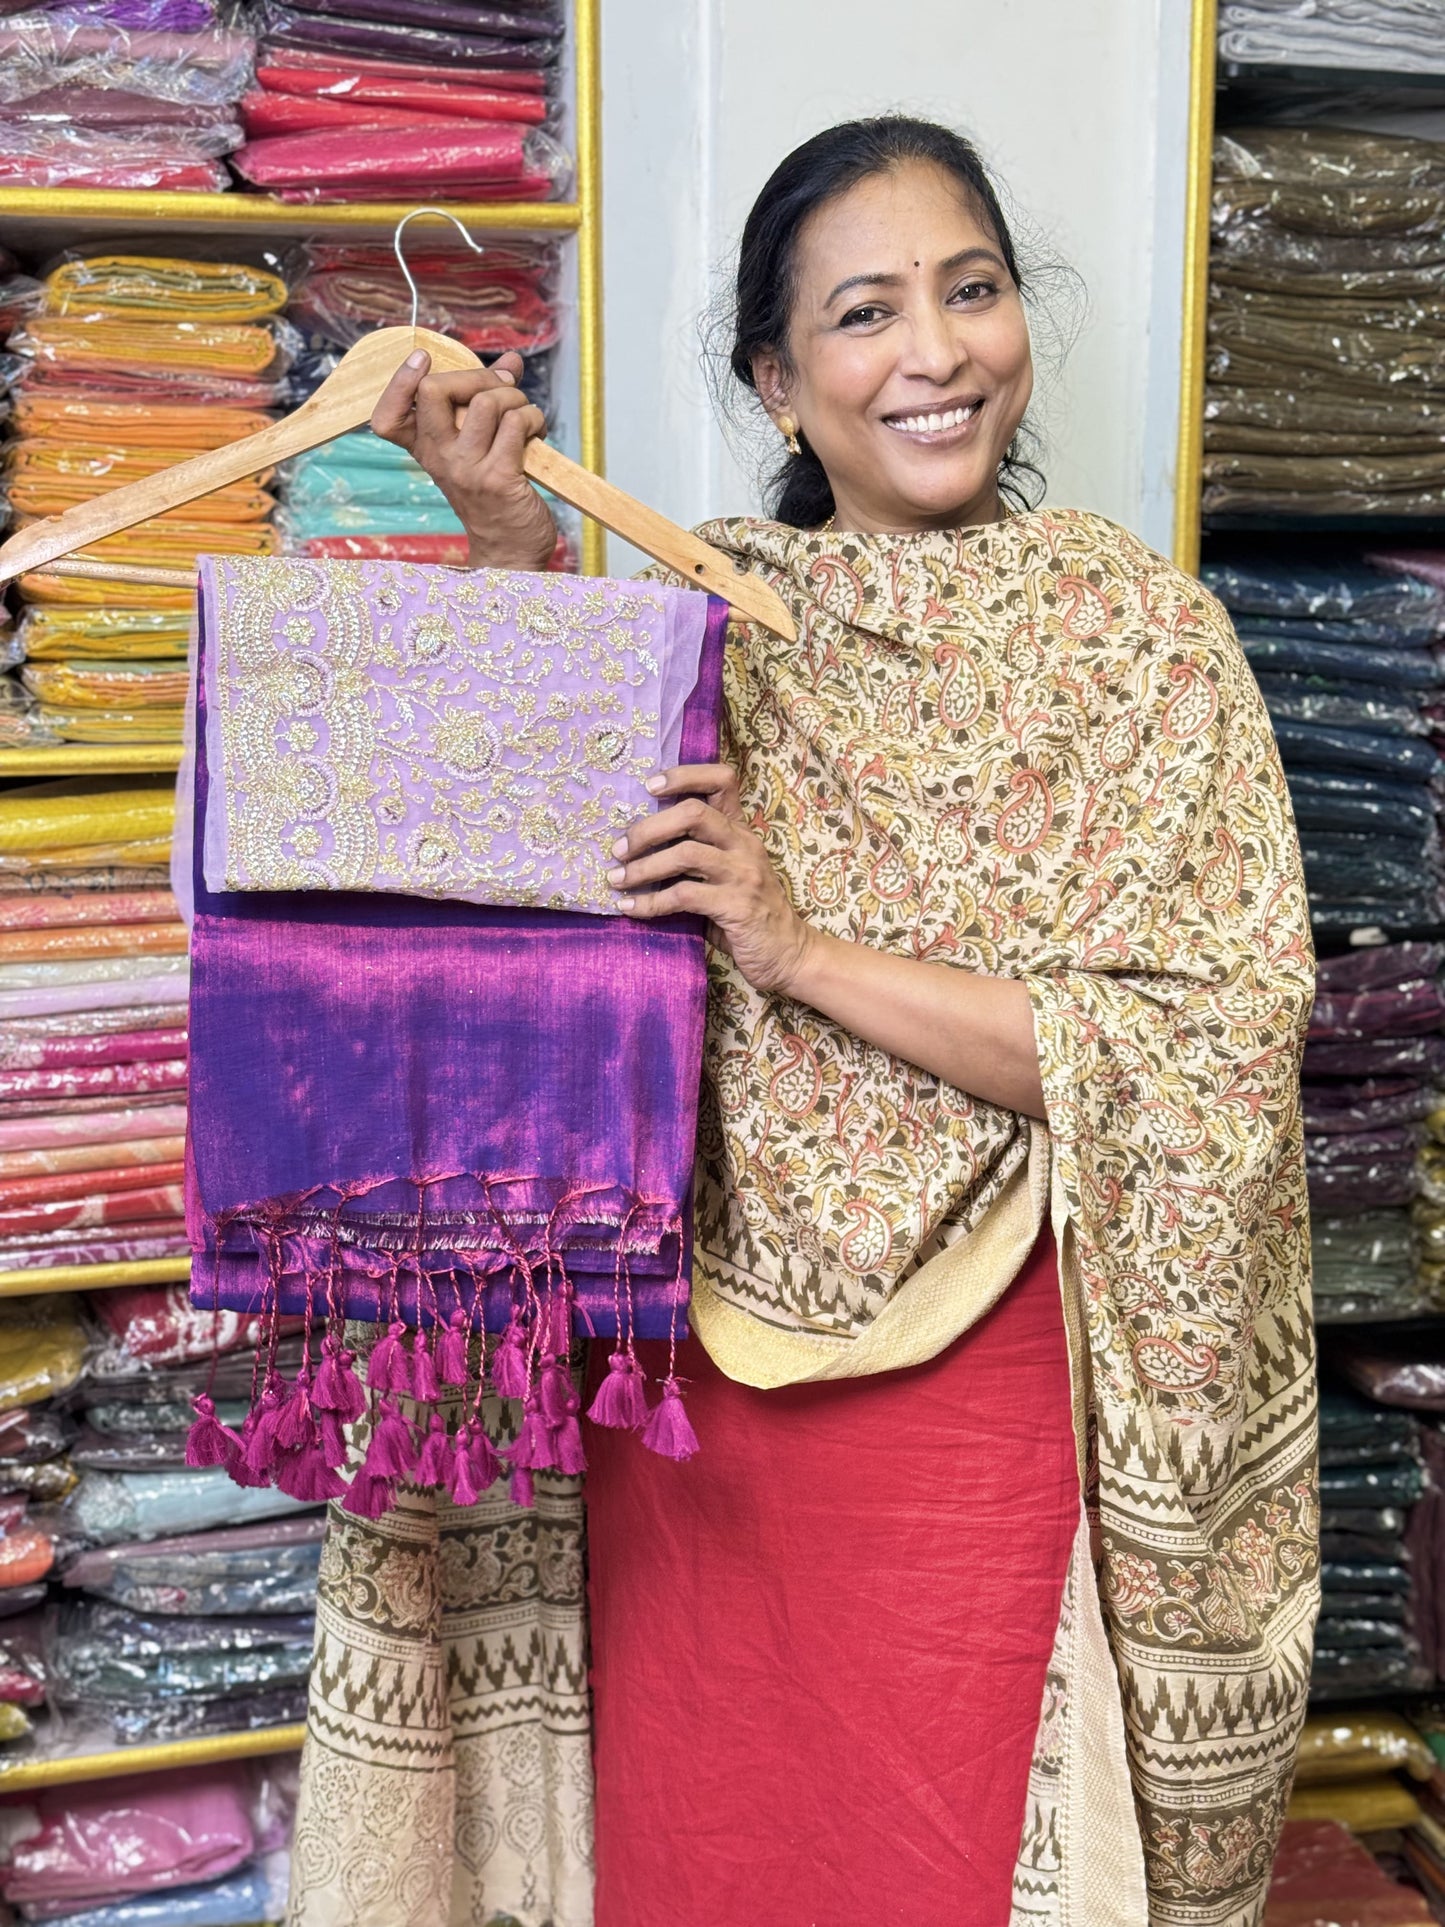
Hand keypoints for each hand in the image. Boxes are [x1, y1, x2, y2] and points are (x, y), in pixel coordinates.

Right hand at [370, 348, 556, 571]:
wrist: (510, 551)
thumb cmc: (496, 498)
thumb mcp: (480, 449)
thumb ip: (488, 401)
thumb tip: (510, 362)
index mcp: (426, 451)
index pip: (387, 417)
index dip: (399, 380)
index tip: (423, 360)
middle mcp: (440, 459)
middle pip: (435, 389)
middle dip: (478, 376)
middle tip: (502, 392)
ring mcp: (467, 469)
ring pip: (486, 401)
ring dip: (516, 400)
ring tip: (525, 419)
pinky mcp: (499, 478)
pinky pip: (516, 423)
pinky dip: (533, 419)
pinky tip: (536, 435)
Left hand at [607, 764, 813, 994]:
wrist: (787, 953)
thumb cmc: (746, 914)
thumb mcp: (725, 875)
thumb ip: (695, 857)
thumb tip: (637, 846)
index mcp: (740, 831)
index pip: (721, 780)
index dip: (685, 775)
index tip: (650, 786)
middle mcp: (744, 845)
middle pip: (693, 813)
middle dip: (648, 829)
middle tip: (619, 848)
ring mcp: (743, 874)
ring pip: (684, 854)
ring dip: (643, 867)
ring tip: (617, 879)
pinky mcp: (736, 906)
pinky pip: (683, 896)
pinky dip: (650, 902)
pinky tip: (630, 908)